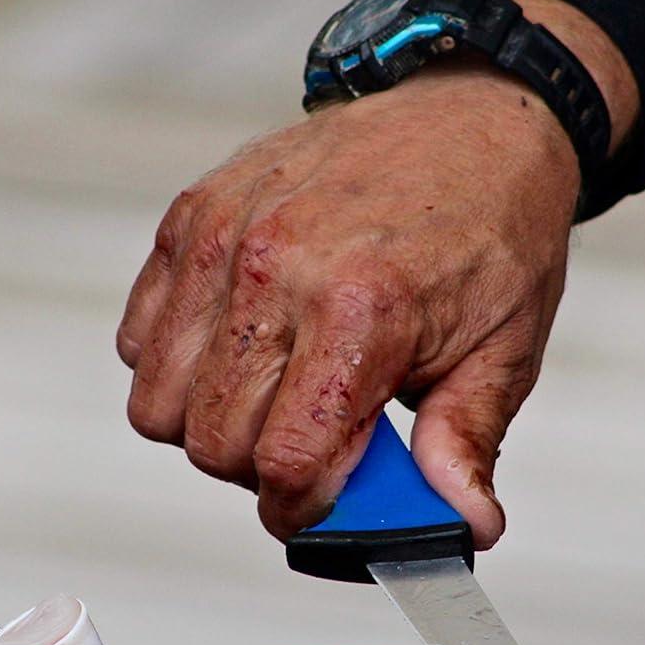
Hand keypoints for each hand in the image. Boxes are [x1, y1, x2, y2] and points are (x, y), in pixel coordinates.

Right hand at [117, 0, 637, 546]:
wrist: (474, 115)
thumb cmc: (493, 229)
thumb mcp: (504, 350)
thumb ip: (464, 445)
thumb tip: (464, 528)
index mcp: (361, 310)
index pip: (285, 462)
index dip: (302, 509)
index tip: (322, 504)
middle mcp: (276, 268)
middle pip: (211, 442)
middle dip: (258, 471)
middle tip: (311, 444)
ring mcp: (223, 235)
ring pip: (159, 400)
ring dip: (211, 422)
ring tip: (276, 394)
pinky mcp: (193, 213)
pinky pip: (140, 335)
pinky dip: (178, 363)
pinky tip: (245, 345)